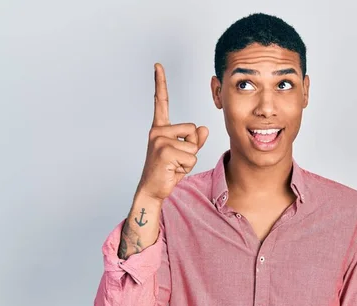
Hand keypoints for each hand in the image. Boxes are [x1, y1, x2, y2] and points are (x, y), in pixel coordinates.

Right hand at [136, 63, 208, 200]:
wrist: (153, 189)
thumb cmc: (168, 171)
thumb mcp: (185, 154)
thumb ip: (195, 140)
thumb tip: (203, 129)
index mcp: (160, 129)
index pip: (161, 102)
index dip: (160, 83)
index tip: (158, 65)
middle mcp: (158, 131)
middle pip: (193, 130)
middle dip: (192, 148)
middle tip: (176, 160)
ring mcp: (159, 141)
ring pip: (193, 146)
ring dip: (189, 160)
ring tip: (174, 166)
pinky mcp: (164, 151)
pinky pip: (191, 156)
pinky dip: (187, 167)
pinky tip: (173, 170)